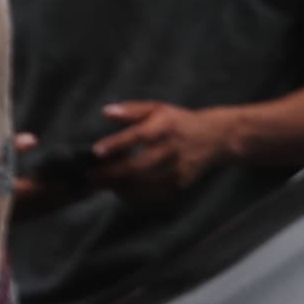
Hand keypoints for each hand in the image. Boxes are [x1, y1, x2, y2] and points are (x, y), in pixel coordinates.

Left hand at [94, 100, 240, 197]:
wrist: (215, 138)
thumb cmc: (178, 121)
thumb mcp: (158, 108)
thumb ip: (131, 110)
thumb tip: (106, 112)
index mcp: (166, 126)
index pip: (139, 136)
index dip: (116, 144)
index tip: (95, 151)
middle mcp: (172, 149)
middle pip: (137, 167)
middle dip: (109, 174)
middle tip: (88, 175)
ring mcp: (177, 170)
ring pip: (141, 185)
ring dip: (116, 186)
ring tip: (99, 183)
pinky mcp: (178, 184)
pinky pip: (150, 195)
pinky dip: (131, 195)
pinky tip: (119, 189)